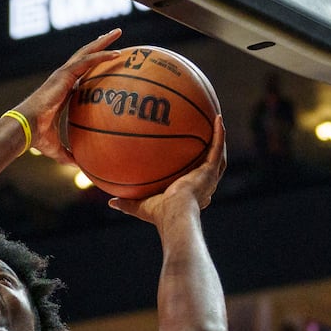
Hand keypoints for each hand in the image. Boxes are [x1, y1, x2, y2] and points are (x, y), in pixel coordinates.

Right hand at [11, 29, 123, 162]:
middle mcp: (63, 79)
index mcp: (62, 91)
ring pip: (86, 52)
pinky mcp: (64, 74)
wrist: (26, 128)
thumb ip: (69, 155)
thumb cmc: (37, 137)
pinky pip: (87, 61)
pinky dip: (102, 56)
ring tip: (117, 32)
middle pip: (84, 56)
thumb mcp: (57, 148)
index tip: (104, 62)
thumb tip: (82, 169)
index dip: (92, 66)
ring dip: (103, 42)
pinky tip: (117, 53)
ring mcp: (63, 74)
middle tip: (114, 36)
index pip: (80, 74)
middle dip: (99, 45)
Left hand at [109, 116, 226, 223]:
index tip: (191, 166)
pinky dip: (219, 133)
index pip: (196, 183)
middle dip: (210, 153)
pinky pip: (217, 147)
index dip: (196, 174)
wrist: (174, 212)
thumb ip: (127, 203)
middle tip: (206, 139)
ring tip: (216, 122)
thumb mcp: (139, 206)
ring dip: (219, 139)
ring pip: (218, 156)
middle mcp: (203, 186)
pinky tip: (218, 118)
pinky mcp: (211, 170)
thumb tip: (110, 202)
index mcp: (191, 195)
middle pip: (210, 166)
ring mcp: (209, 178)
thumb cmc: (158, 213)